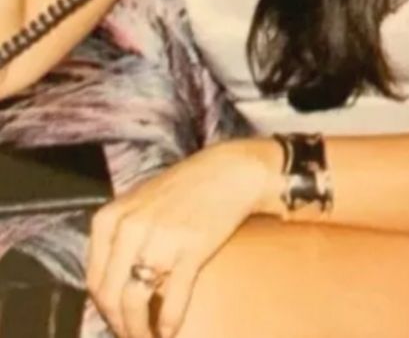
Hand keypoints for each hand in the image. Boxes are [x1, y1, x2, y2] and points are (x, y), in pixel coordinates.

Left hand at [86, 139, 277, 337]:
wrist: (232, 170)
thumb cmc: (186, 186)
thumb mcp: (139, 202)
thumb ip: (119, 234)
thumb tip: (110, 280)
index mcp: (111, 218)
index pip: (94, 279)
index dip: (103, 308)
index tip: (115, 320)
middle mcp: (129, 229)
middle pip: (110, 295)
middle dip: (119, 324)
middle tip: (131, 335)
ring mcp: (160, 240)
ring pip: (134, 302)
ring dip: (138, 331)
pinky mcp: (191, 250)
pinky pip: (172, 299)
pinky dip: (169, 324)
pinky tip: (170, 333)